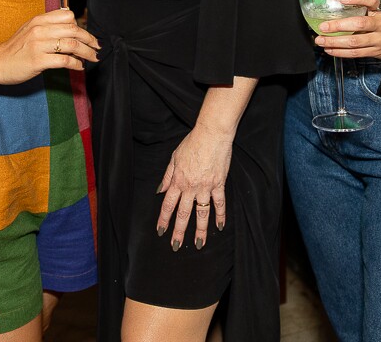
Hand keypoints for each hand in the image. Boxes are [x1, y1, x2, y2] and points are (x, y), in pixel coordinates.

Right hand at [0, 9, 98, 84]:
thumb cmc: (15, 48)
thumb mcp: (31, 30)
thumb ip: (49, 26)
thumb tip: (72, 29)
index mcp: (39, 20)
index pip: (68, 16)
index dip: (81, 25)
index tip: (85, 35)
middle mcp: (39, 30)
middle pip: (73, 29)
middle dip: (89, 39)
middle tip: (96, 46)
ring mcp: (38, 45)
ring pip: (72, 45)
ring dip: (87, 52)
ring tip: (92, 58)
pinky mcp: (38, 61)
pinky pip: (64, 60)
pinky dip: (76, 64)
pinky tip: (80, 66)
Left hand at [155, 125, 231, 251]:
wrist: (211, 134)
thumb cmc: (192, 143)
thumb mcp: (174, 157)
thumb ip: (167, 176)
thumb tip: (159, 190)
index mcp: (178, 180)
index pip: (168, 204)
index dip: (164, 219)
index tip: (161, 231)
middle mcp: (190, 187)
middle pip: (183, 213)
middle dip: (179, 231)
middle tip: (176, 246)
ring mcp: (205, 187)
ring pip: (201, 213)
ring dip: (200, 230)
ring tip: (199, 244)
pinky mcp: (219, 184)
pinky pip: (220, 203)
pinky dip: (221, 215)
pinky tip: (220, 226)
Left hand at [315, 0, 380, 60]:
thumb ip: (362, 5)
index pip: (369, 0)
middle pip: (359, 24)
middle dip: (338, 26)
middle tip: (322, 27)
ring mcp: (380, 39)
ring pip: (355, 42)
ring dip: (335, 42)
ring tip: (320, 41)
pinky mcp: (377, 52)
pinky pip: (357, 53)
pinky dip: (341, 52)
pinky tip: (330, 50)